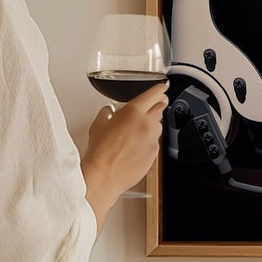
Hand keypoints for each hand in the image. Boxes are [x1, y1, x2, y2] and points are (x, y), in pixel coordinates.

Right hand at [81, 83, 168, 230]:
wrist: (105, 174)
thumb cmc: (101, 151)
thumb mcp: (98, 124)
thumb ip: (107, 113)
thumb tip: (109, 111)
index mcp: (134, 111)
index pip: (153, 94)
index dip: (159, 89)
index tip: (162, 87)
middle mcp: (147, 124)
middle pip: (160, 108)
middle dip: (157, 105)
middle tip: (153, 105)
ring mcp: (153, 140)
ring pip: (158, 126)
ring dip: (152, 124)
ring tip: (137, 130)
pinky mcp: (154, 154)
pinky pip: (154, 143)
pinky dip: (148, 141)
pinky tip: (135, 146)